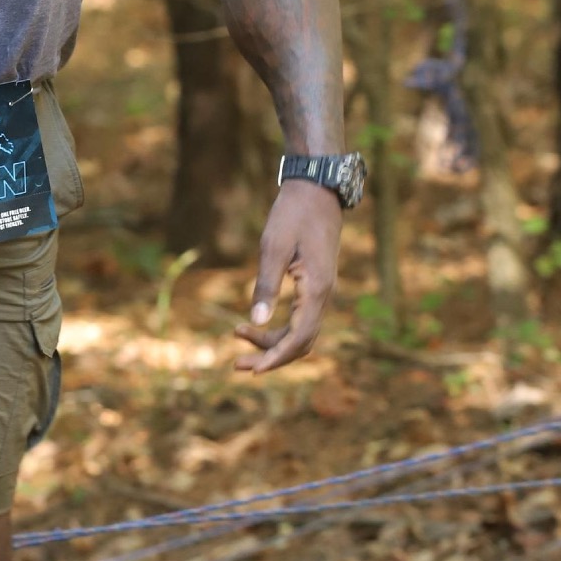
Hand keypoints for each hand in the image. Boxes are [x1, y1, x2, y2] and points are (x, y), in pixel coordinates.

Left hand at [234, 179, 341, 373]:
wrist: (316, 190)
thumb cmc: (293, 214)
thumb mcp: (273, 247)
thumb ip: (265, 285)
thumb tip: (255, 322)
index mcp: (317, 289)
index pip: (298, 338)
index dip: (275, 357)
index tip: (252, 370)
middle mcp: (324, 296)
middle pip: (300, 343)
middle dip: (270, 357)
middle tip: (236, 364)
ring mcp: (322, 292)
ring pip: (300, 333)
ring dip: (272, 343)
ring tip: (237, 338)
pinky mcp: (315, 286)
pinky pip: (300, 319)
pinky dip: (278, 328)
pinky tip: (254, 324)